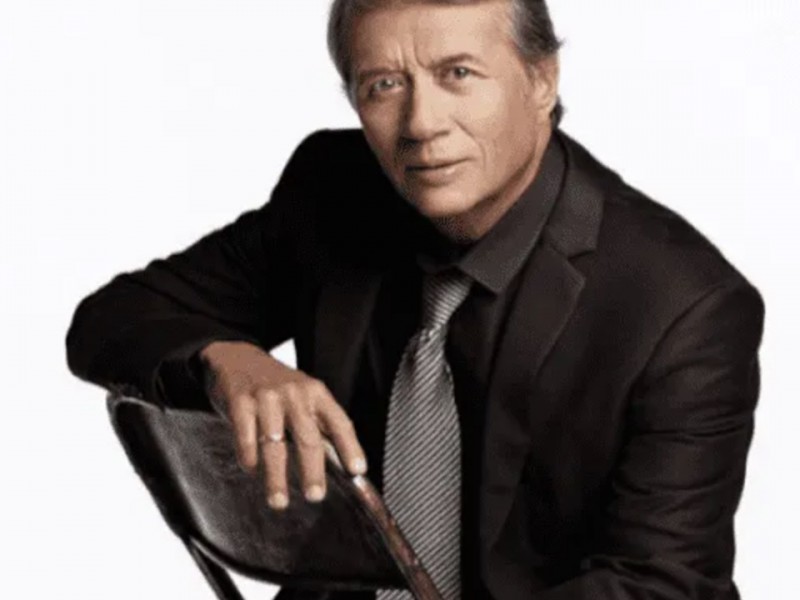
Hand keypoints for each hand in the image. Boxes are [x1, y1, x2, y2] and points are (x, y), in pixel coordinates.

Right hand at [198, 340, 367, 509]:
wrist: (237, 359)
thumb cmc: (276, 387)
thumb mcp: (302, 397)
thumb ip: (317, 425)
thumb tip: (338, 466)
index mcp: (316, 393)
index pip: (339, 422)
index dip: (350, 447)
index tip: (357, 470)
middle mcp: (294, 393)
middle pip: (308, 437)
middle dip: (312, 470)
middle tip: (315, 495)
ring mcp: (266, 396)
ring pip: (275, 443)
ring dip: (276, 476)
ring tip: (279, 501)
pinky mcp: (240, 401)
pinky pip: (246, 436)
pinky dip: (249, 457)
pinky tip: (252, 471)